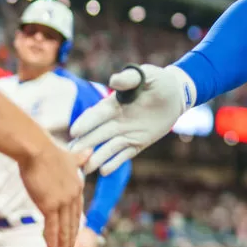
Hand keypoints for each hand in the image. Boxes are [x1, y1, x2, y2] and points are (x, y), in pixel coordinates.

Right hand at [16, 140, 90, 246]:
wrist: (36, 151)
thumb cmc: (48, 152)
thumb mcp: (69, 156)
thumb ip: (80, 158)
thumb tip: (89, 151)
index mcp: (77, 186)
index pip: (77, 210)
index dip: (75, 224)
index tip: (73, 235)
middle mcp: (73, 196)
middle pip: (72, 222)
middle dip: (70, 239)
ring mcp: (62, 202)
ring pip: (64, 228)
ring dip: (63, 245)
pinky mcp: (50, 206)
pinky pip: (52, 228)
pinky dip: (52, 241)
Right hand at [69, 64, 194, 175]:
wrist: (176, 94)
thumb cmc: (159, 81)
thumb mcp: (147, 75)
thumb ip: (130, 78)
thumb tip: (114, 80)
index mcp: (114, 104)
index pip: (97, 115)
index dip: (86, 122)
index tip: (75, 131)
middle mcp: (116, 121)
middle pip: (97, 134)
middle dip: (84, 144)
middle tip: (70, 156)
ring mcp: (126, 133)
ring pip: (108, 147)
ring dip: (96, 157)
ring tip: (86, 168)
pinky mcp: (138, 143)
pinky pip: (124, 154)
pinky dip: (115, 162)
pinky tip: (104, 171)